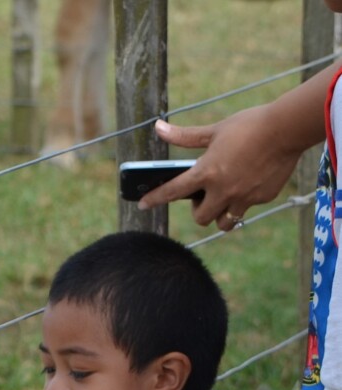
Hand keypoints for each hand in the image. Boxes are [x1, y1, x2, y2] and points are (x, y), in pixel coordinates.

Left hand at [139, 110, 301, 229]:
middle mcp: (223, 191)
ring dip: (220, 216)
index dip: (155, 199)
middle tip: (203, 195)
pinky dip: (244, 200)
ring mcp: (243, 198)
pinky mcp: (262, 199)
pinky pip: (247, 208)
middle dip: (199, 211)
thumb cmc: (249, 125)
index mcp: (208, 172)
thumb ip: (185, 136)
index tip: (142, 205)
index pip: (173, 191)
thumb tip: (158, 128)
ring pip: (224, 223)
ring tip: (225, 198)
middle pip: (201, 219)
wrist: (287, 128)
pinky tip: (251, 181)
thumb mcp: (215, 130)